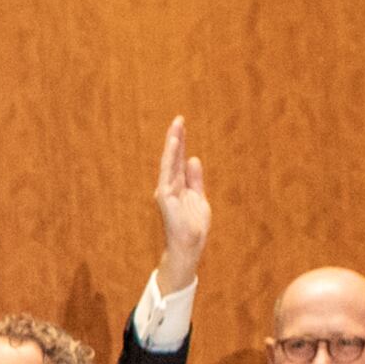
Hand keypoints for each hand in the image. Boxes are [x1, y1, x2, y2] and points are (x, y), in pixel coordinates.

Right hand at [154, 115, 210, 288]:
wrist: (189, 245)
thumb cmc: (193, 225)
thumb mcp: (199, 198)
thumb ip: (195, 179)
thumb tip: (193, 159)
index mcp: (177, 185)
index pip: (178, 160)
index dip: (181, 143)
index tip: (182, 125)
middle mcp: (169, 185)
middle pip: (172, 157)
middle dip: (176, 137)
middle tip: (179, 118)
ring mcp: (166, 190)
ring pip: (169, 161)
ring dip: (173, 144)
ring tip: (177, 126)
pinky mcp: (165, 196)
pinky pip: (168, 172)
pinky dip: (170, 157)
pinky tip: (175, 144)